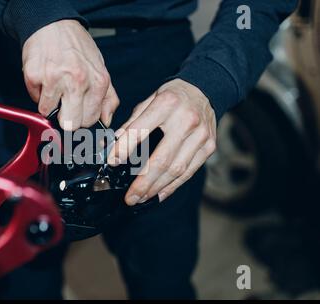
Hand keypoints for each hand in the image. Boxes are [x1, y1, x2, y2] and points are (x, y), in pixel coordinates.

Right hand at [22, 19, 118, 129]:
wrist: (52, 24)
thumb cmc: (77, 47)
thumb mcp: (100, 69)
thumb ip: (108, 98)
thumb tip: (107, 120)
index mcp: (97, 81)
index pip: (90, 120)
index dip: (81, 117)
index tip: (78, 110)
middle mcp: (78, 81)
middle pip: (70, 124)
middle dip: (66, 118)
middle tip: (64, 104)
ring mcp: (55, 79)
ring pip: (48, 113)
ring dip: (49, 103)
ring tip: (54, 86)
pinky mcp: (35, 76)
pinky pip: (35, 99)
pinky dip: (38, 93)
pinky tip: (45, 78)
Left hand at [108, 79, 216, 204]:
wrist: (205, 90)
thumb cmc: (173, 96)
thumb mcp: (149, 100)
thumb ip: (132, 122)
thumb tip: (113, 144)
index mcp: (166, 104)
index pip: (139, 131)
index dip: (122, 148)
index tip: (111, 162)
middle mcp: (185, 120)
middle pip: (161, 159)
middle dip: (143, 183)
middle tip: (130, 197)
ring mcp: (200, 136)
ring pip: (176, 170)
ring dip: (156, 188)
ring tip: (141, 198)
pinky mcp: (209, 147)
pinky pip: (189, 172)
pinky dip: (172, 186)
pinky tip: (159, 193)